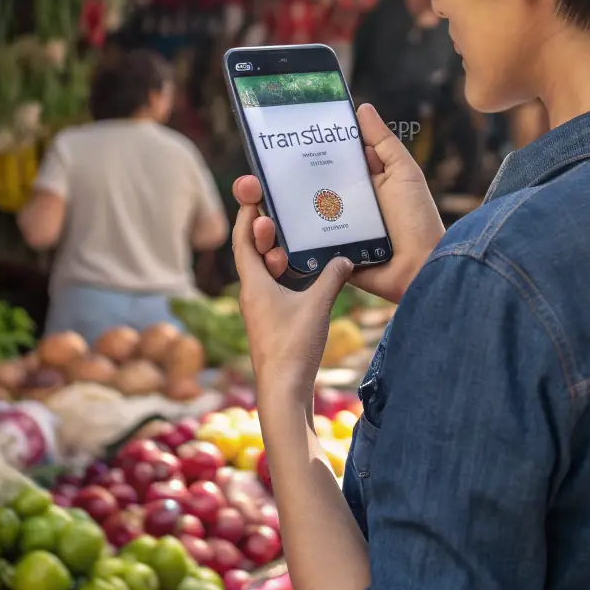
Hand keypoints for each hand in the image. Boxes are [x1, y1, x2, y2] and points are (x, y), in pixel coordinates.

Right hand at [233, 103, 443, 304]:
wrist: (420, 268)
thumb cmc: (417, 219)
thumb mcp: (403, 172)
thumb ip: (383, 142)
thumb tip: (361, 107)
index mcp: (358, 182)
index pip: (323, 163)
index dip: (301, 154)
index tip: (275, 143)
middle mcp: (342, 204)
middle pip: (302, 190)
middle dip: (275, 184)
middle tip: (251, 179)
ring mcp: (333, 231)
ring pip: (296, 218)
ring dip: (272, 212)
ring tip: (252, 201)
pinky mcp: (328, 255)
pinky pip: (301, 247)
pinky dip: (284, 242)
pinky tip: (264, 230)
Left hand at [233, 200, 352, 401]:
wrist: (284, 392)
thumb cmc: (293, 347)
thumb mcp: (317, 305)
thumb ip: (332, 277)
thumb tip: (346, 258)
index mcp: (254, 284)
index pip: (243, 241)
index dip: (247, 217)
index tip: (254, 197)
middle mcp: (253, 295)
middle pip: (253, 254)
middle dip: (266, 233)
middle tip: (278, 214)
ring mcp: (262, 310)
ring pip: (266, 273)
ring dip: (278, 255)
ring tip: (295, 241)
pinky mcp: (273, 323)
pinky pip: (277, 289)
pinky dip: (288, 276)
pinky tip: (308, 275)